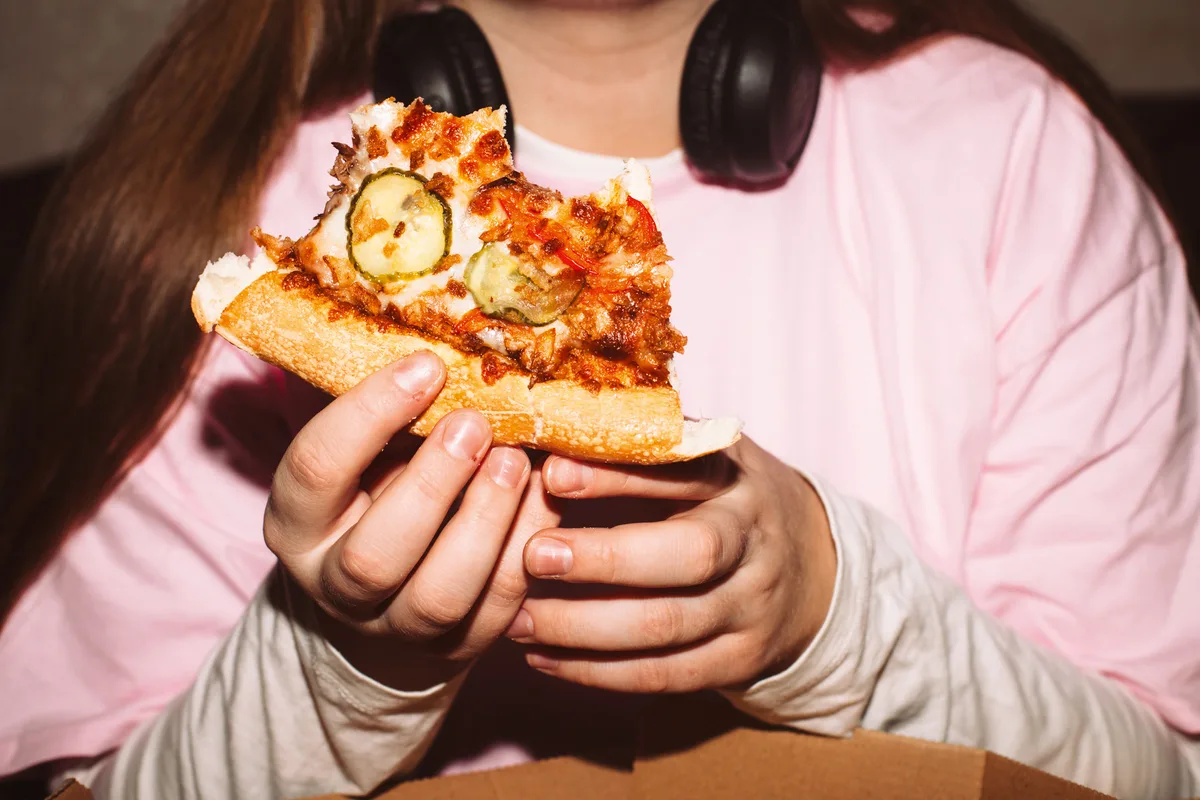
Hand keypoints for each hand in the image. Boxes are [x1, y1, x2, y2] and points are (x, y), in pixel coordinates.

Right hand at [264, 351, 560, 690]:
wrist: (383, 600)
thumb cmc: (373, 495)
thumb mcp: (359, 456)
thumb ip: (386, 415)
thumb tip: (443, 330)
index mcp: (296, 524)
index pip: (315, 468)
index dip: (370, 414)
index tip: (427, 366)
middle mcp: (335, 584)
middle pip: (376, 553)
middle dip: (433, 484)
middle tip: (477, 423)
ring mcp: (395, 626)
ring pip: (439, 596)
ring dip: (486, 524)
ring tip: (516, 462)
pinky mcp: (454, 649)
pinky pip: (496, 610)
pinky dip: (525, 551)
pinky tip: (545, 497)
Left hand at [506, 439, 836, 692]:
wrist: (808, 568)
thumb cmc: (719, 501)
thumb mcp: (696, 460)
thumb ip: (633, 449)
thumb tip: (535, 440)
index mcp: (733, 476)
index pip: (681, 470)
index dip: (617, 474)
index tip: (552, 473)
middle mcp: (750, 540)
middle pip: (690, 555)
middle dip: (607, 558)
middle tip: (532, 555)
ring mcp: (749, 606)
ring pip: (667, 624)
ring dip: (583, 626)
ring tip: (517, 620)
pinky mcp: (739, 661)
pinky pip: (663, 674)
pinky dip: (597, 671)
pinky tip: (543, 658)